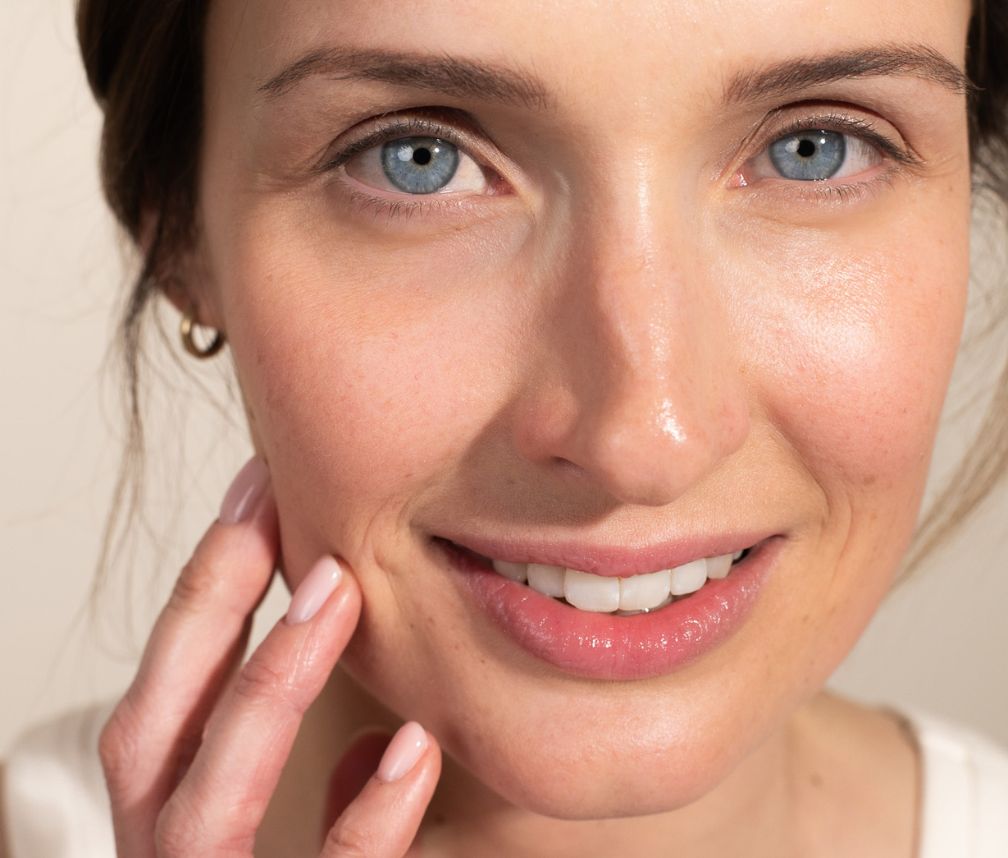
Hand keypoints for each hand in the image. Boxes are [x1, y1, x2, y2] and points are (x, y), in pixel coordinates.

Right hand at [97, 456, 441, 855]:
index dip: (201, 594)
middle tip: (271, 504)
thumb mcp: (288, 854)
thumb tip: (376, 742)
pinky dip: (368, 819)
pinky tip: (414, 745)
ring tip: (337, 589)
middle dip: (207, 609)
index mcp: (168, 826)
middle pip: (150, 732)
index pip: (163, 700)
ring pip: (209, 804)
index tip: (255, 495)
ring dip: (269, 683)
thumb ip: (321, 799)